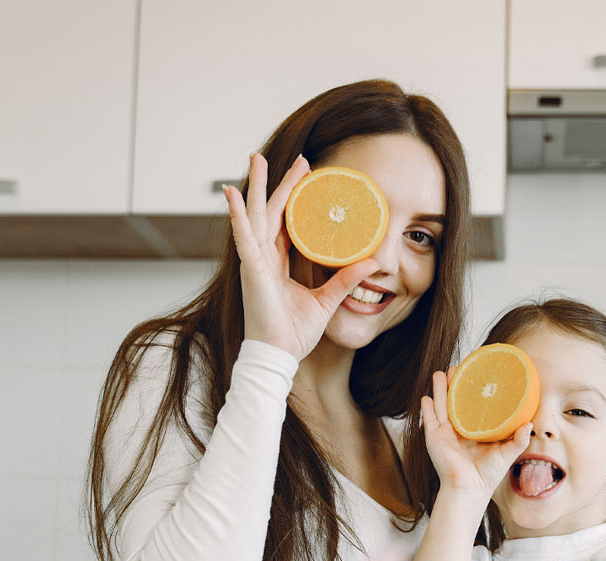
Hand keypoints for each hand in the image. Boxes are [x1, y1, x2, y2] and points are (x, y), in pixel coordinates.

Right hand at [222, 153, 380, 359]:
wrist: (279, 356)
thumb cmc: (294, 333)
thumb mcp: (326, 300)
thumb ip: (345, 279)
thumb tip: (373, 263)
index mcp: (277, 263)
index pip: (286, 222)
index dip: (296, 198)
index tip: (309, 176)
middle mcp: (263, 258)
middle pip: (271, 211)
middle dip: (281, 183)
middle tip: (298, 158)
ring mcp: (254, 262)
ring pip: (255, 215)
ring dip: (256, 186)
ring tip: (256, 159)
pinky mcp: (251, 270)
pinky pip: (243, 237)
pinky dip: (237, 215)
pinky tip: (233, 194)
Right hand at [420, 369, 532, 500]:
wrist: (469, 489)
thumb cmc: (488, 474)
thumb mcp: (507, 453)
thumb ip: (518, 439)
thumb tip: (529, 423)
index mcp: (475, 431)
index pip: (473, 406)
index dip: (473, 391)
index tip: (477, 375)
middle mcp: (459, 430)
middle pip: (454, 401)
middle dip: (454, 385)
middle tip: (456, 368)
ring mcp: (446, 433)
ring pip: (441, 405)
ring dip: (439, 390)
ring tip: (440, 374)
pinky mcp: (435, 438)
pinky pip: (429, 420)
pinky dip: (427, 409)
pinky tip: (425, 397)